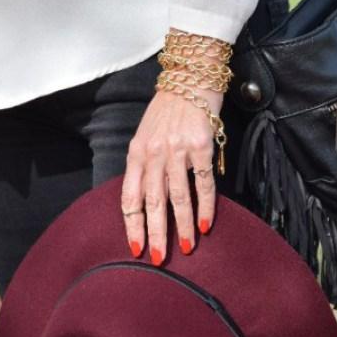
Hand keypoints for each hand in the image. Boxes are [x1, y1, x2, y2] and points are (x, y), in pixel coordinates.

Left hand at [120, 85, 223, 263]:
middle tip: (158, 259)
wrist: (191, 77)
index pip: (131, 197)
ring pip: (178, 197)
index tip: (136, 248)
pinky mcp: (200, 147)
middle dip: (155, 233)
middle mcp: (154, 154)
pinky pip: (203, 183)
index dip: (133, 225)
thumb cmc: (169, 110)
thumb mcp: (147, 136)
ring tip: (187, 248)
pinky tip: (206, 224)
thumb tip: (149, 202)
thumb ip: (145, 166)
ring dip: (182, 226)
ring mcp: (177, 150)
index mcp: (137, 153)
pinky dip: (206, 206)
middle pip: (153, 202)